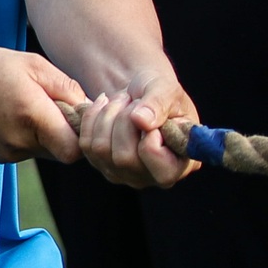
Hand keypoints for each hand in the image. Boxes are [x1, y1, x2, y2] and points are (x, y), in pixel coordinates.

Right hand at [0, 47, 87, 164]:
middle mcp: (21, 141)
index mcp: (32, 114)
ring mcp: (8, 152)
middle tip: (54, 106)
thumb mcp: (31, 63)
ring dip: (46, 134)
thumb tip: (90, 107)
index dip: (83, 136)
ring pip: (45, 151)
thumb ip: (66, 86)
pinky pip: (27, 151)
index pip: (74, 149)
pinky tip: (11, 115)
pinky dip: (28, 136)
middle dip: (66, 132)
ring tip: (27, 106)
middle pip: (63, 151)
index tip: (78, 115)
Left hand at [72, 68, 197, 189]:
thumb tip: (141, 121)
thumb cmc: (159, 93)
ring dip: (108, 115)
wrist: (138, 93)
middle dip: (124, 120)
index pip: (163, 171)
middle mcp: (153, 177)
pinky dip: (92, 117)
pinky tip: (105, 105)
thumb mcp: (166, 89)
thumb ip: (159, 104)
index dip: (151, 141)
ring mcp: (124, 174)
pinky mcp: (101, 164)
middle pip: (125, 158)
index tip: (151, 117)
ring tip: (122, 100)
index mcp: (181, 165)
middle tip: (133, 100)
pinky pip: (86, 144)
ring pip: (102, 150)